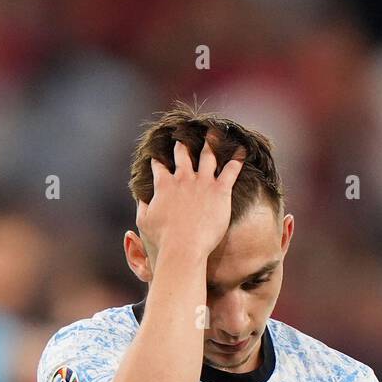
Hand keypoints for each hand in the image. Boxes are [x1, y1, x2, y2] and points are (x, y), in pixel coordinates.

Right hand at [136, 138, 243, 264]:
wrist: (183, 247)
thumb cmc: (162, 239)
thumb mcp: (144, 221)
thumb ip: (142, 206)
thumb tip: (140, 198)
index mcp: (164, 185)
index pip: (159, 167)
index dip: (158, 161)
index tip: (158, 155)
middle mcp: (183, 178)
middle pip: (183, 156)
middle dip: (182, 145)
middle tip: (184, 136)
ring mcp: (203, 183)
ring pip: (208, 156)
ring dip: (211, 143)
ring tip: (214, 133)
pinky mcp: (219, 191)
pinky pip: (231, 171)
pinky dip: (237, 160)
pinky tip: (241, 150)